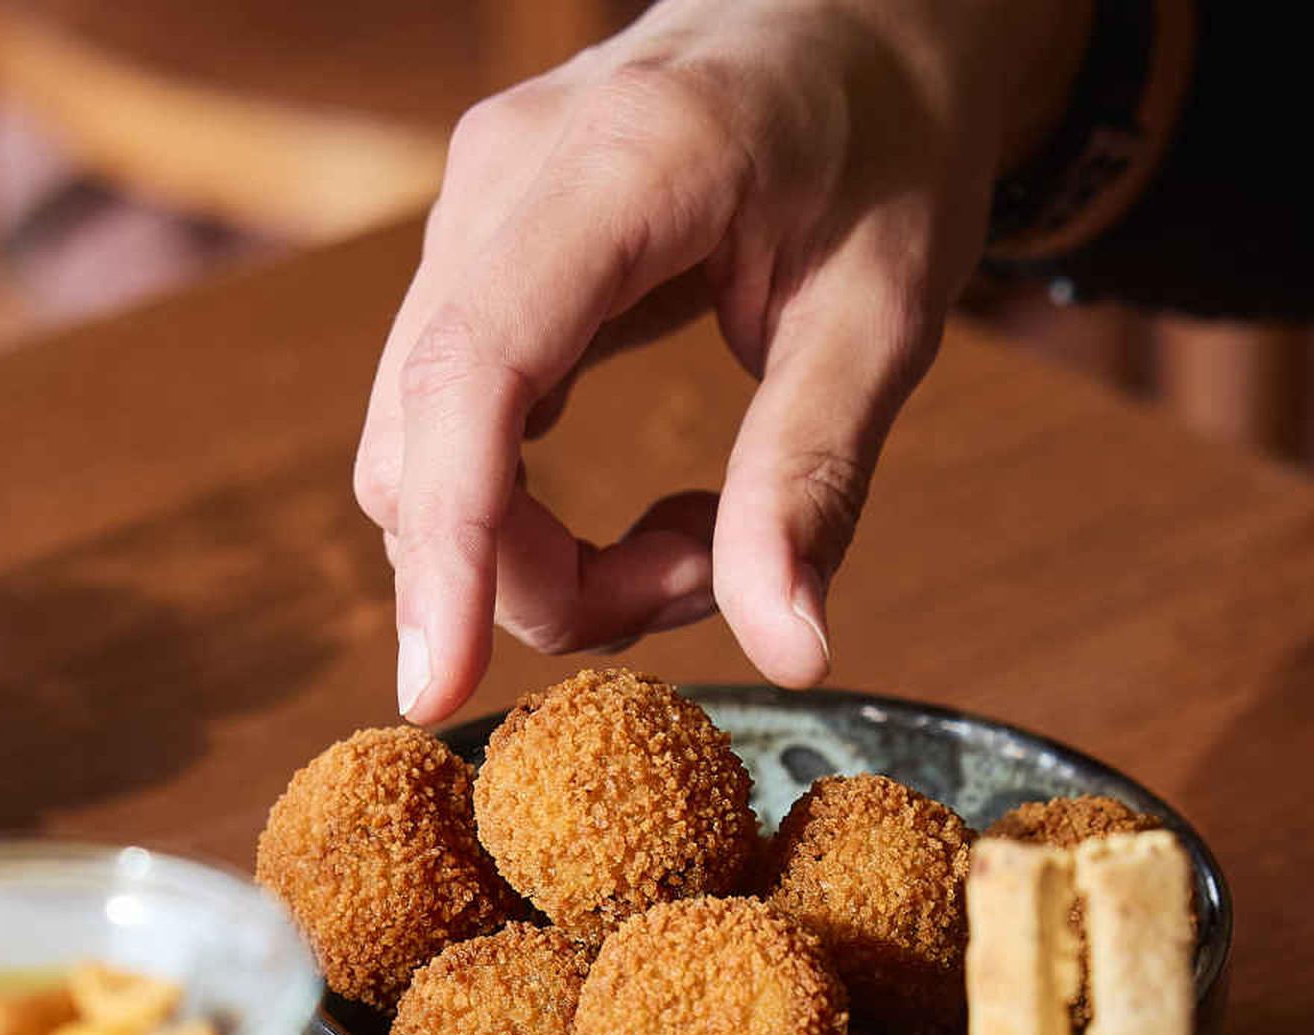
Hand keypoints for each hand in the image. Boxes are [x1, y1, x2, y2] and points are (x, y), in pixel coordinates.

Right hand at [361, 0, 1089, 722]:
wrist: (863, 14)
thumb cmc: (891, 140)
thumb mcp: (891, 311)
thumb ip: (817, 476)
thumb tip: (786, 652)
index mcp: (626, 166)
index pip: (478, 372)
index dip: (447, 542)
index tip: (436, 688)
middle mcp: (506, 174)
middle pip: (425, 443)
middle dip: (535, 576)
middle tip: (709, 581)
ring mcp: (471, 205)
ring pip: (421, 450)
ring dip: (539, 553)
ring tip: (705, 541)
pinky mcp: (474, 249)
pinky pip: (451, 423)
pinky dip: (529, 507)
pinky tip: (659, 506)